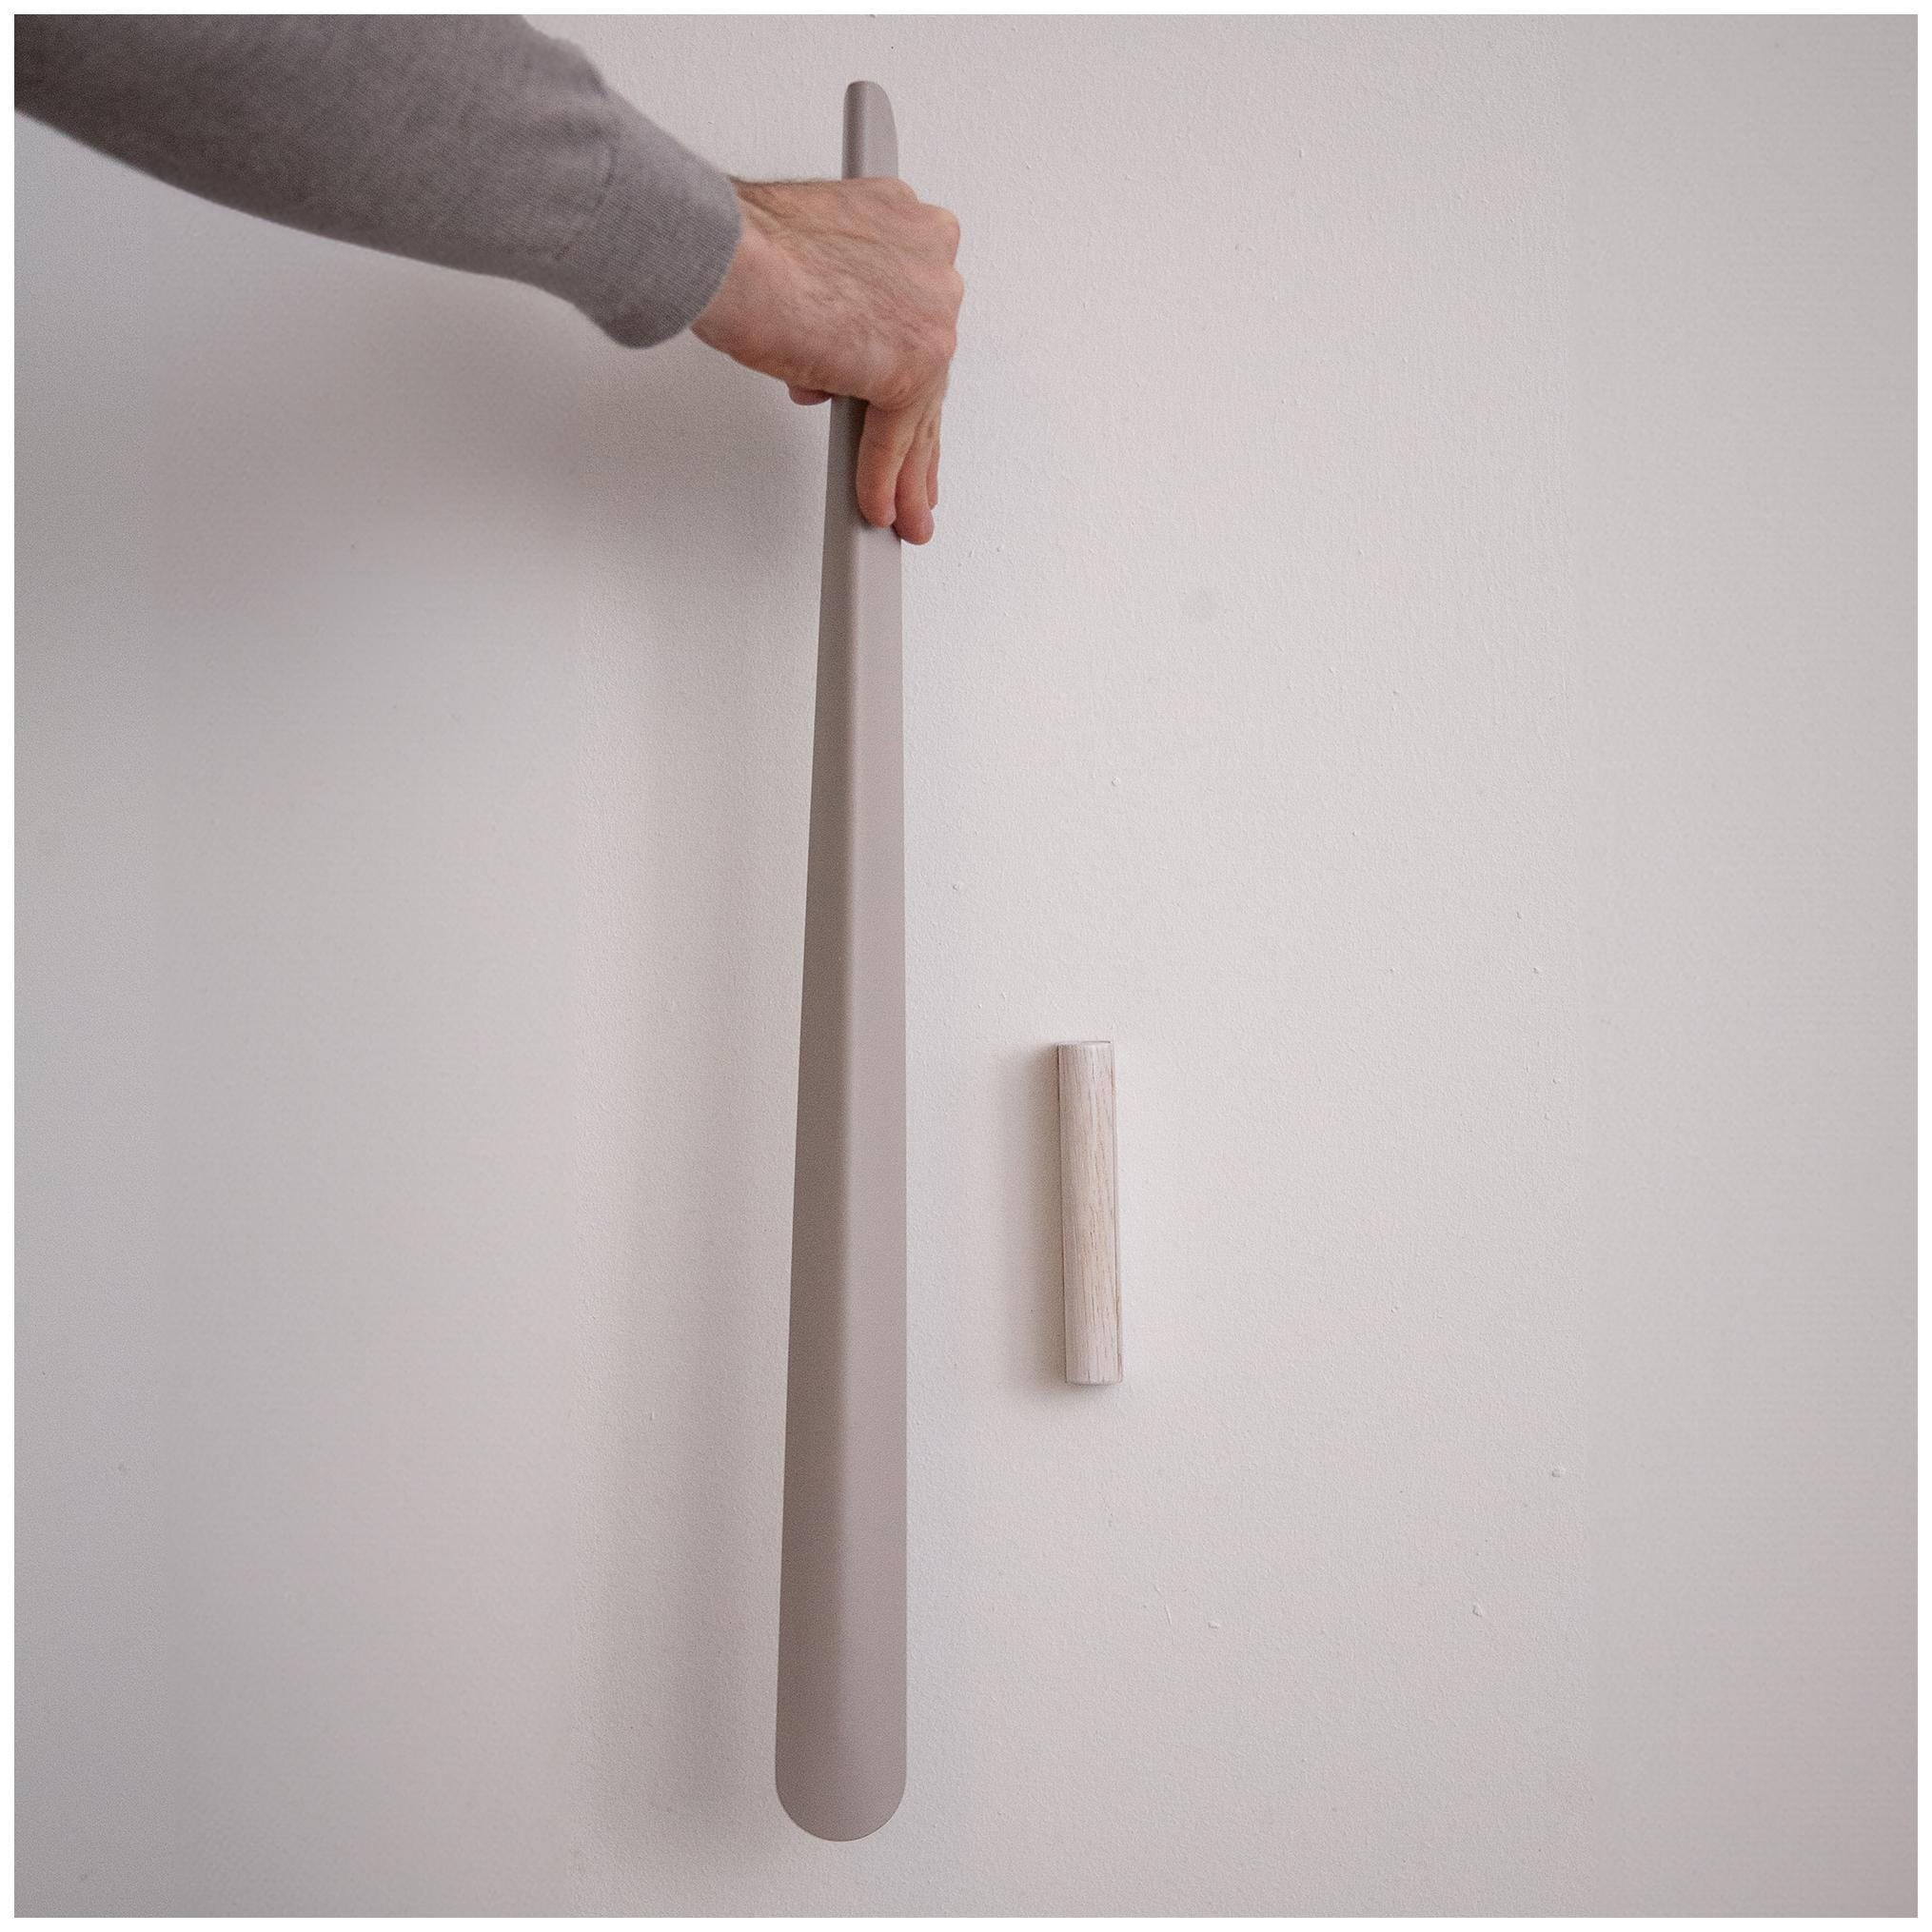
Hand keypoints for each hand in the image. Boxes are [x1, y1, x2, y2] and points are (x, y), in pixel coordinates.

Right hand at [692, 177, 962, 543]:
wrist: (731, 255)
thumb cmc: (750, 248)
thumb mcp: (815, 261)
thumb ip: (845, 304)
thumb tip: (840, 354)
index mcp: (913, 227)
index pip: (918, 322)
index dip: (907, 371)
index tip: (900, 401)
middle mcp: (934, 264)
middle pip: (929, 374)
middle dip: (918, 437)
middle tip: (917, 481)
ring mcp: (931, 315)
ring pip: (921, 411)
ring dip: (907, 472)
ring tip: (901, 512)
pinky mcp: (913, 366)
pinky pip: (897, 436)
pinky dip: (880, 474)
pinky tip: (873, 502)